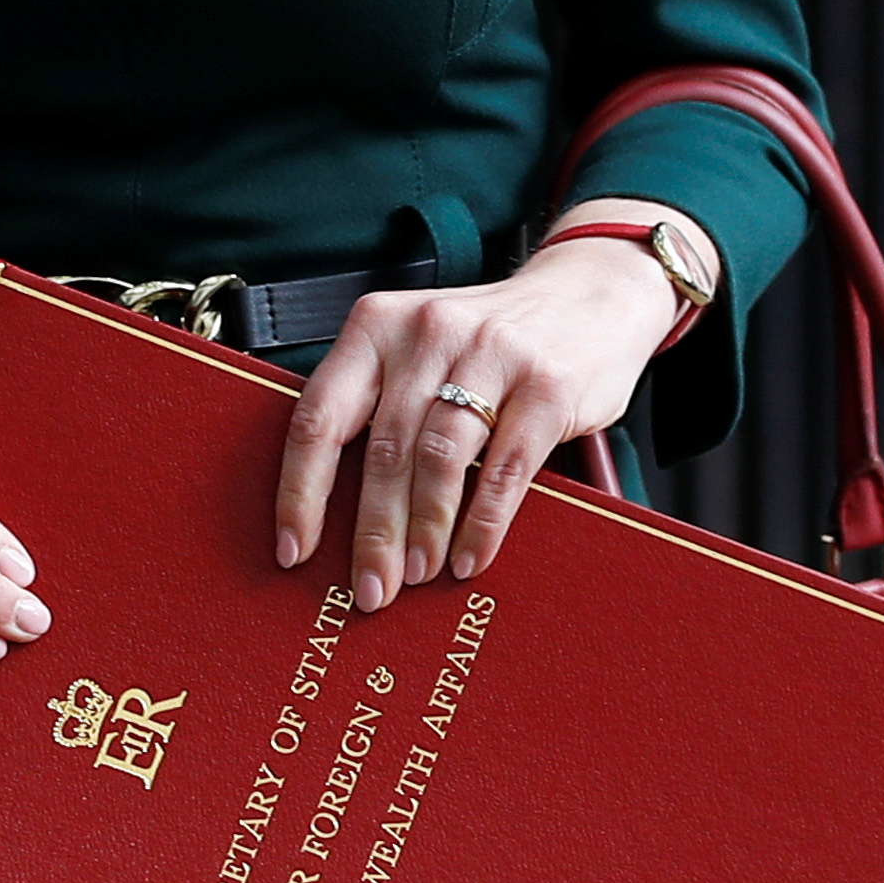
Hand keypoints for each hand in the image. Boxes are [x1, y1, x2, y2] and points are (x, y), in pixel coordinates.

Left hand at [269, 225, 700, 610]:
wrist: (590, 292)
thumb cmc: (486, 342)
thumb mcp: (420, 350)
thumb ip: (381, 407)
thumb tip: (336, 515)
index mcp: (376, 327)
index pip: (320, 417)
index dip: (301, 492)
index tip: (293, 552)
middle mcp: (427, 333)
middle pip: (383, 449)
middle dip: (372, 532)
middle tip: (369, 590)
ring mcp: (490, 353)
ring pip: (440, 459)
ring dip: (424, 530)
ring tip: (415, 576)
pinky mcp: (545, 384)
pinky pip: (504, 468)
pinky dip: (483, 523)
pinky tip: (470, 559)